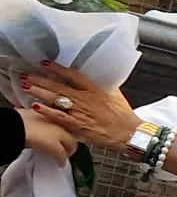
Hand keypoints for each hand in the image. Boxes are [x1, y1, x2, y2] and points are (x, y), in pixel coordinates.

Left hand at [19, 64, 141, 150]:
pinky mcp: (78, 124)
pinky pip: (59, 116)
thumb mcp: (116, 95)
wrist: (129, 133)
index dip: (58, 68)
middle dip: (41, 80)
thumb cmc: (123, 115)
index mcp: (95, 90)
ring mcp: (80, 111)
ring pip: (56, 99)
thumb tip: (97, 78)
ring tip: (26, 86)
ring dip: (40, 92)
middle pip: (59, 86)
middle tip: (27, 75)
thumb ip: (103, 86)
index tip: (46, 63)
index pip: (73, 75)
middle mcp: (85, 99)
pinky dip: (47, 111)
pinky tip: (36, 106)